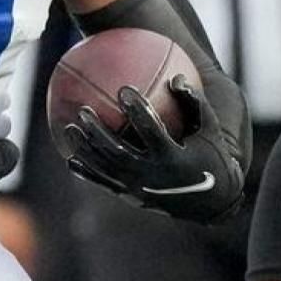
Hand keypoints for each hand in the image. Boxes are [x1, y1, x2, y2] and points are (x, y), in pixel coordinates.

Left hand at [66, 76, 243, 222]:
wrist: (210, 202)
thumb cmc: (211, 155)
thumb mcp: (209, 129)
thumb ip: (194, 102)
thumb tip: (176, 77)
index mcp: (173, 158)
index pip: (152, 131)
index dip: (138, 110)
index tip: (124, 89)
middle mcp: (153, 176)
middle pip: (119, 152)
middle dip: (99, 132)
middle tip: (83, 111)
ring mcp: (140, 189)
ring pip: (106, 169)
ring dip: (86, 150)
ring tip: (69, 129)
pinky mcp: (132, 198)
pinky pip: (105, 184)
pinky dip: (87, 172)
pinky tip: (71, 159)